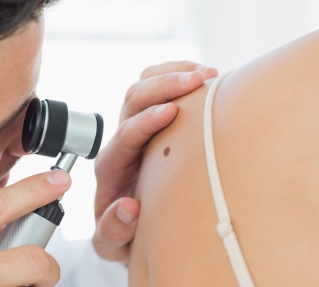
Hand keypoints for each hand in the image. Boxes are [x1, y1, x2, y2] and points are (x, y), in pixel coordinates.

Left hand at [93, 61, 217, 262]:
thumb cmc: (124, 231)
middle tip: (197, 81)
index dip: (145, 122)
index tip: (171, 112)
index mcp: (111, 167)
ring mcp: (136, 126)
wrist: (131, 221)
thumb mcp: (113, 244)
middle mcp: (121, 141)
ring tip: (207, 74)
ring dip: (173, 74)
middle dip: (163, 86)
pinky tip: (205, 78)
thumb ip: (113, 231)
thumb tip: (128, 207)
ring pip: (144, 85)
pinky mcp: (152, 119)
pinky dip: (180, 74)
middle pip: (132, 99)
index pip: (124, 136)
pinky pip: (158, 85)